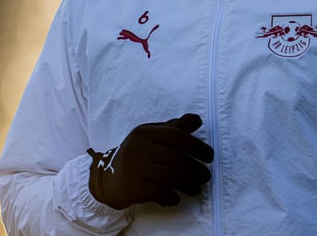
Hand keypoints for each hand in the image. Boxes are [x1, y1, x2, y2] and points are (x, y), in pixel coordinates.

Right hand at [87, 113, 213, 209]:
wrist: (106, 176)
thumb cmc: (137, 154)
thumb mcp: (151, 135)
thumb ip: (175, 127)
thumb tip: (197, 119)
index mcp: (147, 132)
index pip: (178, 137)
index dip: (198, 147)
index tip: (209, 157)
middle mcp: (140, 148)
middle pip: (177, 159)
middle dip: (197, 169)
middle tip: (206, 176)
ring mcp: (135, 168)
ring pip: (171, 177)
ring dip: (189, 185)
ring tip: (197, 189)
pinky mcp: (133, 188)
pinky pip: (160, 193)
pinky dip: (172, 197)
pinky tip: (176, 198)